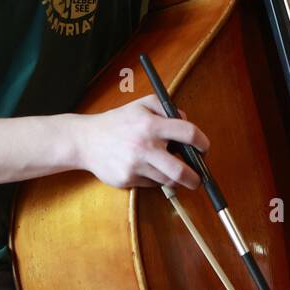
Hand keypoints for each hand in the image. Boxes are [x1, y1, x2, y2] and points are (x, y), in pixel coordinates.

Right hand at [75, 95, 205, 189]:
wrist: (85, 140)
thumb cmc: (117, 121)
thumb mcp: (142, 104)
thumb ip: (166, 108)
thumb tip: (186, 122)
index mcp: (151, 125)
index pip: (188, 133)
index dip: (203, 143)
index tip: (204, 149)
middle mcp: (144, 146)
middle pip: (181, 171)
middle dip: (195, 178)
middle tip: (198, 179)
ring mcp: (135, 166)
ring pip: (167, 180)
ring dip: (175, 179)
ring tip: (174, 172)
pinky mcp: (126, 180)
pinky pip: (151, 185)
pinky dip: (156, 180)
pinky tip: (148, 170)